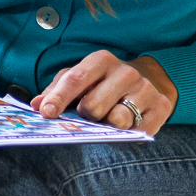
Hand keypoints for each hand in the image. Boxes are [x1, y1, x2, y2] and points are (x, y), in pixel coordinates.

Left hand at [33, 51, 176, 133]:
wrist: (151, 79)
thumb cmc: (105, 82)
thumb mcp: (81, 77)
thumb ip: (57, 89)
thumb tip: (35, 105)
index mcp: (102, 60)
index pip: (76, 79)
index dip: (59, 97)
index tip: (46, 112)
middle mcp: (126, 73)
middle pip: (93, 106)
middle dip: (85, 116)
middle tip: (87, 116)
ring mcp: (145, 90)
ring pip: (117, 121)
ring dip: (107, 127)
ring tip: (107, 121)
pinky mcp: (161, 108)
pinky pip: (137, 132)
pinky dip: (128, 135)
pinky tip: (126, 128)